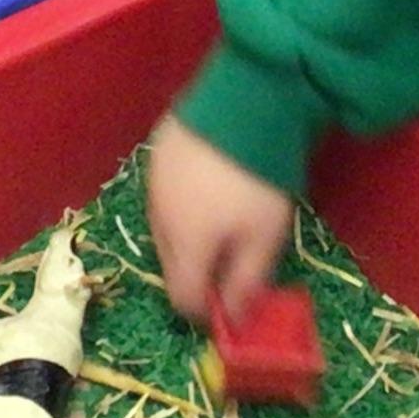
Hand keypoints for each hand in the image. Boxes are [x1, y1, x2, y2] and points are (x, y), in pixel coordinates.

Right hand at [145, 115, 295, 324]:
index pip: (183, 298)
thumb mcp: (266, 236)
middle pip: (171, 264)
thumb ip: (247, 282)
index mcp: (185, 245)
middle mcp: (158, 218)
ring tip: (223, 215)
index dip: (207, 309)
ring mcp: (153, 183)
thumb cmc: (259, 178)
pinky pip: (165, 193)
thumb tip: (232, 318)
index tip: (233, 301)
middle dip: (199, 271)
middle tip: (234, 256)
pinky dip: (183, 201)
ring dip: (189, 235)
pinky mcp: (157, 152)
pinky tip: (210, 184)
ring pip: (165, 228)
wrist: (245, 99)